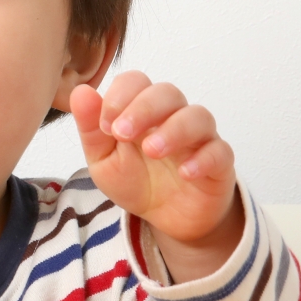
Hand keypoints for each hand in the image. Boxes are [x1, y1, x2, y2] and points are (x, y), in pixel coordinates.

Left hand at [71, 73, 244, 280]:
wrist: (166, 218)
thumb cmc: (136, 180)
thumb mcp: (104, 160)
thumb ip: (91, 129)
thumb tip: (80, 92)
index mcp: (143, 111)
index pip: (136, 82)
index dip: (120, 96)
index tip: (106, 126)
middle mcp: (173, 117)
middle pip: (167, 92)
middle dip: (143, 109)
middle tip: (122, 133)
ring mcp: (199, 138)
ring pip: (198, 116)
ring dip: (173, 129)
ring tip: (152, 151)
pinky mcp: (219, 163)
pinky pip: (220, 151)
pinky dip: (203, 159)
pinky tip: (185, 173)